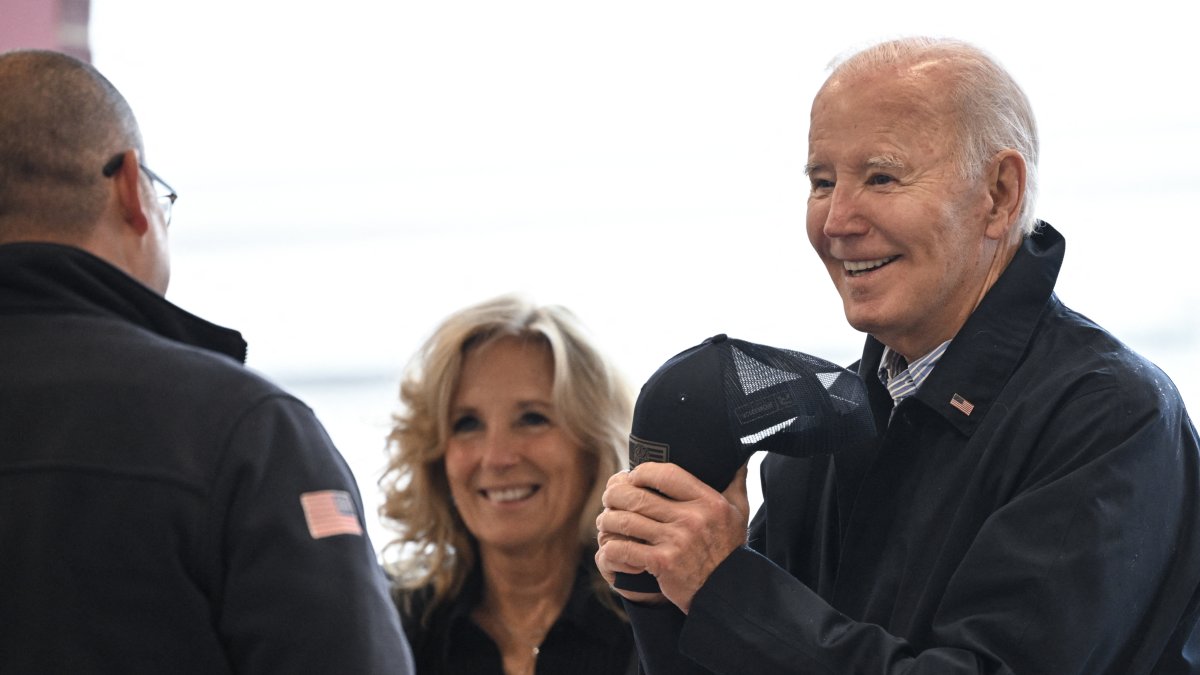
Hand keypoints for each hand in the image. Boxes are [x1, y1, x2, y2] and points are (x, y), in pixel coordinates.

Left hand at [595, 462, 749, 612]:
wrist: (727, 591)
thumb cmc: (729, 547)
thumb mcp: (739, 511)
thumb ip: (736, 480)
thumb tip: (737, 455)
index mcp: (708, 501)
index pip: (665, 474)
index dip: (641, 472)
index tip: (633, 476)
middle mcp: (691, 519)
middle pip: (637, 496)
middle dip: (615, 494)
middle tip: (610, 497)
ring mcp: (676, 541)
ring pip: (626, 521)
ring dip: (608, 520)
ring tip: (606, 521)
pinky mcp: (663, 563)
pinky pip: (624, 549)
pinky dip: (611, 547)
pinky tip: (610, 547)